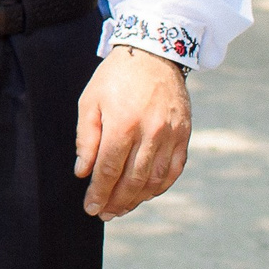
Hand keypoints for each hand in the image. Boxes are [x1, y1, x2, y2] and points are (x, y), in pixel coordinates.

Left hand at [75, 46, 191, 219]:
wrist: (153, 54)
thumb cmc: (115, 77)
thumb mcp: (90, 101)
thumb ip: (86, 138)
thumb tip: (83, 171)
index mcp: (123, 124)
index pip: (109, 169)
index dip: (99, 192)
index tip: (90, 207)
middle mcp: (150, 133)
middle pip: (133, 179)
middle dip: (117, 201)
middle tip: (105, 214)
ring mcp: (171, 136)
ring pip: (155, 179)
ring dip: (138, 199)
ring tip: (122, 209)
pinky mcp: (184, 135)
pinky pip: (174, 170)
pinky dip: (160, 186)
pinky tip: (147, 194)